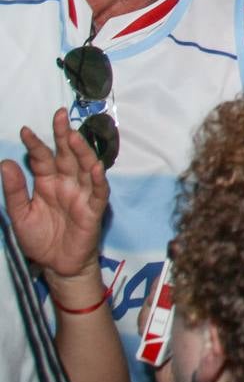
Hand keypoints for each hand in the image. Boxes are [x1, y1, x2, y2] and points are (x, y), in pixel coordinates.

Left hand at [1, 110, 108, 278]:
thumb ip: (15, 190)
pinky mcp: (93, 209)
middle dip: (63, 135)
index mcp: (47, 182)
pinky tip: (94, 167)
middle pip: (66, 155)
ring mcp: (81, 194)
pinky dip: (97, 179)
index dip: (35, 144)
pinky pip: (97, 191)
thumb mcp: (19, 215)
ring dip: (81, 152)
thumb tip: (5, 163)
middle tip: (59, 116)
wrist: (56, 265)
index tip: (25, 130)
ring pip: (84, 167)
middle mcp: (66, 183)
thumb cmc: (40, 238)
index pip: (42, 158)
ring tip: (73, 137)